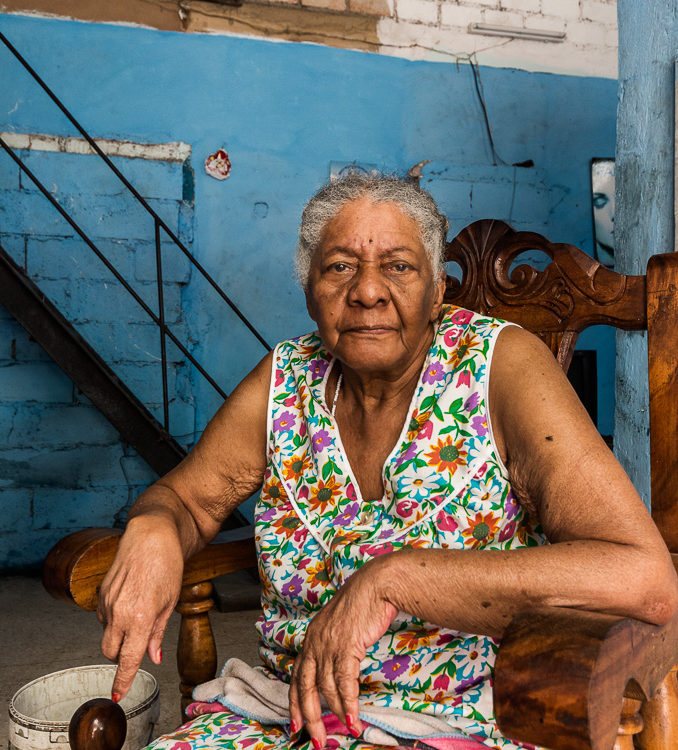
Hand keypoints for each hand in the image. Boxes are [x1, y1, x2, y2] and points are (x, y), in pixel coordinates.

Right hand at [97, 517, 183, 699]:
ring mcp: (107, 602)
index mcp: (140, 618)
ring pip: (106, 634)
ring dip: (118, 635)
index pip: (127, 659)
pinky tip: (129, 602)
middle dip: (121, 656)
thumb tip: (153, 656)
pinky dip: (114, 618)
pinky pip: (103, 616)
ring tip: (139, 614)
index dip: (122, 680)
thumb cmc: (167, 565)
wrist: (151, 534)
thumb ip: (157, 632)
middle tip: (137, 647)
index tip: (118, 695)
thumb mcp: (170, 602)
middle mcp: (119, 613)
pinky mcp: (101, 592)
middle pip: (110, 652)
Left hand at [289, 560, 396, 747]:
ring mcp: (329, 644)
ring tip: (346, 730)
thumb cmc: (363, 603)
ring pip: (326, 689)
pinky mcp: (346, 646)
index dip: (295, 702)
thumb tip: (339, 670)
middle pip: (306, 688)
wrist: (376, 584)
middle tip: (316, 739)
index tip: (296, 723)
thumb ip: (335, 645)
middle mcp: (315, 642)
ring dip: (336, 714)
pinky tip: (353, 718)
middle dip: (310, 717)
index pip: (297, 676)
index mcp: (311, 637)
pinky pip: (345, 683)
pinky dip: (349, 704)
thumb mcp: (340, 624)